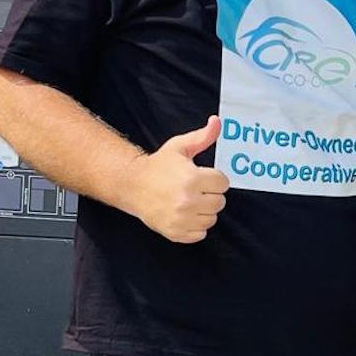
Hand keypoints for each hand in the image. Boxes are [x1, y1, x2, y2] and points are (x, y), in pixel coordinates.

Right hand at [125, 116, 229, 242]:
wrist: (132, 185)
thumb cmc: (158, 166)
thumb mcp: (180, 147)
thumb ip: (202, 136)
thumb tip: (217, 122)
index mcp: (191, 178)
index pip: (223, 183)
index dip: (215, 178)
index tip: (203, 176)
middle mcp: (187, 201)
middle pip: (220, 202)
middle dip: (211, 194)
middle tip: (196, 188)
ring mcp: (180, 219)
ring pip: (212, 218)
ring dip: (205, 210)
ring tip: (190, 200)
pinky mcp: (175, 233)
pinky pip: (200, 234)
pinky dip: (196, 226)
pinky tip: (185, 214)